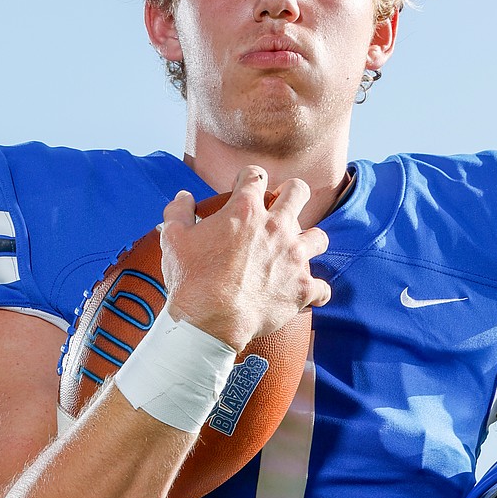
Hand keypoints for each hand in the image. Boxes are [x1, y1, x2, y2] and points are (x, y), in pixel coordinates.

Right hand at [158, 166, 330, 350]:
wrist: (209, 322)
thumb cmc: (191, 280)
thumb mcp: (173, 238)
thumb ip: (178, 211)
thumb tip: (184, 196)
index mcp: (245, 211)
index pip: (255, 175)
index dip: (250, 177)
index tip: (245, 186)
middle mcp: (275, 227)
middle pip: (299, 192)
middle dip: (292, 193)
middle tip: (283, 204)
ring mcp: (294, 257)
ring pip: (319, 236)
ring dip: (309, 241)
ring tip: (298, 250)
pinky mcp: (303, 288)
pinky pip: (323, 287)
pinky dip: (315, 291)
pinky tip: (307, 293)